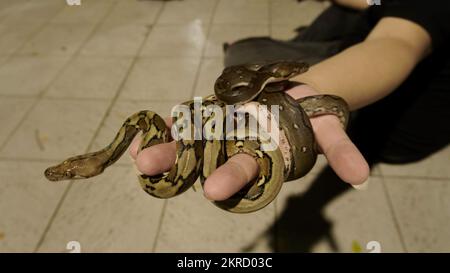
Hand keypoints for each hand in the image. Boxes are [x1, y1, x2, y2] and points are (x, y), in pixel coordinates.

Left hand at [129, 85, 369, 200]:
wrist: (301, 96)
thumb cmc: (313, 118)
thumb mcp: (329, 131)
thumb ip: (342, 152)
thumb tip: (361, 177)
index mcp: (262, 156)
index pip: (243, 171)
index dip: (229, 179)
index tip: (213, 190)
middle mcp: (238, 146)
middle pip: (204, 157)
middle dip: (178, 161)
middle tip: (147, 165)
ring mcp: (224, 129)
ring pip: (191, 139)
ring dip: (165, 145)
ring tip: (136, 153)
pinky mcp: (216, 112)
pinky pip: (190, 117)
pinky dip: (171, 123)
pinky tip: (149, 129)